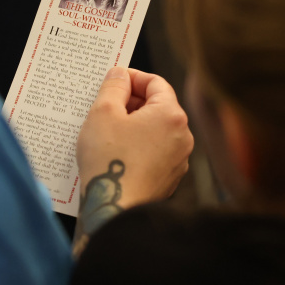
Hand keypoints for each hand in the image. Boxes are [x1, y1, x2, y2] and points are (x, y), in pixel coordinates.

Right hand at [73, 68, 193, 252]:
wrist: (114, 209)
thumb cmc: (109, 161)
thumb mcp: (102, 112)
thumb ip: (113, 86)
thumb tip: (120, 75)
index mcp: (171, 115)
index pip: (155, 82)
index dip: (132, 77)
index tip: (113, 81)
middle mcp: (183, 136)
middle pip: (157, 106)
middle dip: (131, 102)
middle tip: (105, 105)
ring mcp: (178, 160)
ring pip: (155, 130)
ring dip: (133, 125)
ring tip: (107, 130)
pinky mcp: (169, 178)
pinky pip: (154, 151)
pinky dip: (138, 146)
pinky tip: (116, 151)